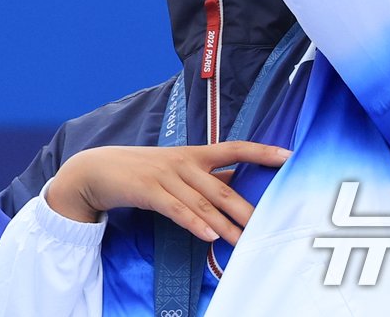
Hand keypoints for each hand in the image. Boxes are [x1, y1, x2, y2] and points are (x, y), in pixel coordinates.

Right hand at [44, 140, 289, 243]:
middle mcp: (184, 162)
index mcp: (195, 153)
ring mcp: (166, 176)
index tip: (289, 156)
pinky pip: (176, 209)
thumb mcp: (178, 169)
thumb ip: (206, 178)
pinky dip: (193, 223)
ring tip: (245, 241)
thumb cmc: (145, 170)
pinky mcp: (149, 191)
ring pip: (202, 203)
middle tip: (269, 225)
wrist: (101, 169)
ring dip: (225, 225)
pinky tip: (209, 236)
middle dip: (247, 208)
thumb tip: (238, 185)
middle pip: (222, 187)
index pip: (234, 148)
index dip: (261, 152)